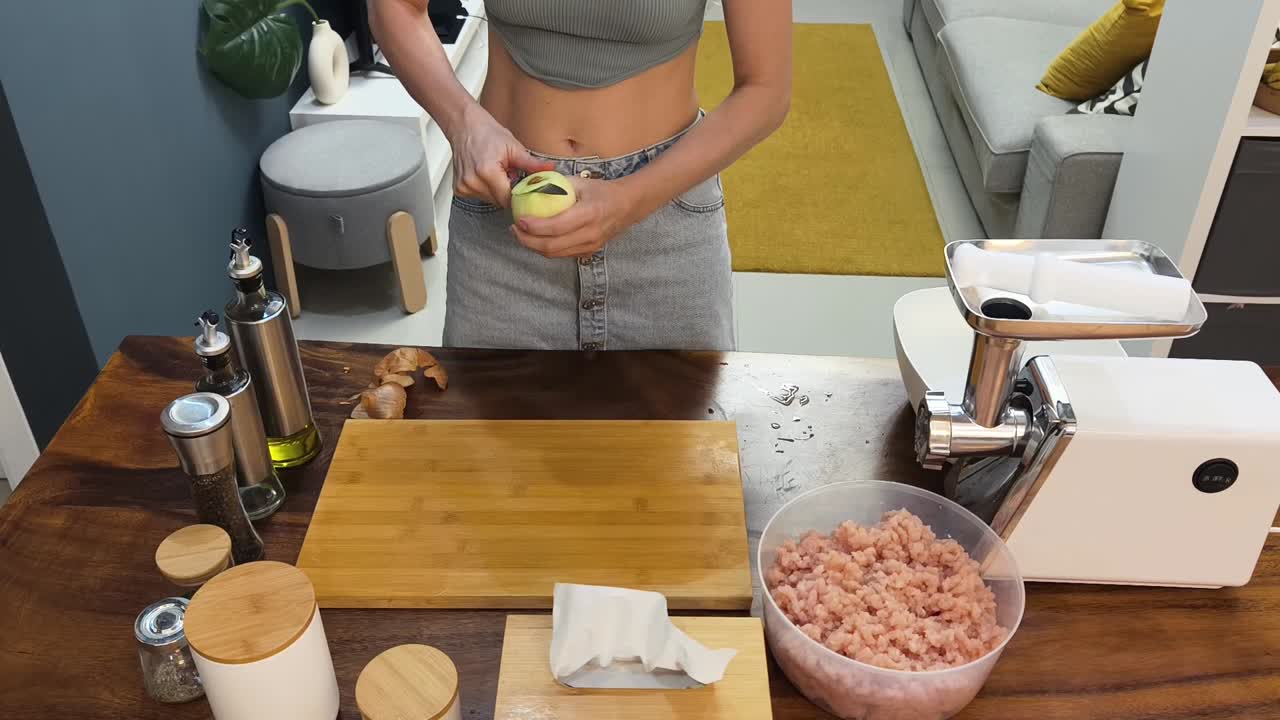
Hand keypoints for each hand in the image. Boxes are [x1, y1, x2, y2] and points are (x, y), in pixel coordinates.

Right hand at [449, 105, 553, 207]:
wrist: (464, 126)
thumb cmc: (487, 133)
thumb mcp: (513, 147)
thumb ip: (532, 164)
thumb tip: (551, 170)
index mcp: (487, 172)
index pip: (509, 199)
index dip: (520, 196)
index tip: (525, 190)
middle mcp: (473, 182)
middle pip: (500, 201)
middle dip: (509, 191)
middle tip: (509, 174)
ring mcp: (464, 187)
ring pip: (490, 200)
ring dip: (497, 190)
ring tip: (497, 172)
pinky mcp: (459, 189)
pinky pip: (480, 196)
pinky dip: (486, 188)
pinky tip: (486, 175)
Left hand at [511, 177, 637, 258]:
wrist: (627, 206)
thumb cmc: (602, 191)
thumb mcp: (580, 182)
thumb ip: (556, 185)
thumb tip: (530, 185)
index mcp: (588, 214)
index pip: (556, 227)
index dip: (534, 227)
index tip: (519, 220)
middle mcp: (590, 234)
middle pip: (551, 246)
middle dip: (527, 241)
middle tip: (514, 229)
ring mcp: (590, 246)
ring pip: (555, 254)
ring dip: (534, 247)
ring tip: (521, 234)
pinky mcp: (588, 252)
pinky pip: (562, 254)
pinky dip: (546, 249)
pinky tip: (537, 239)